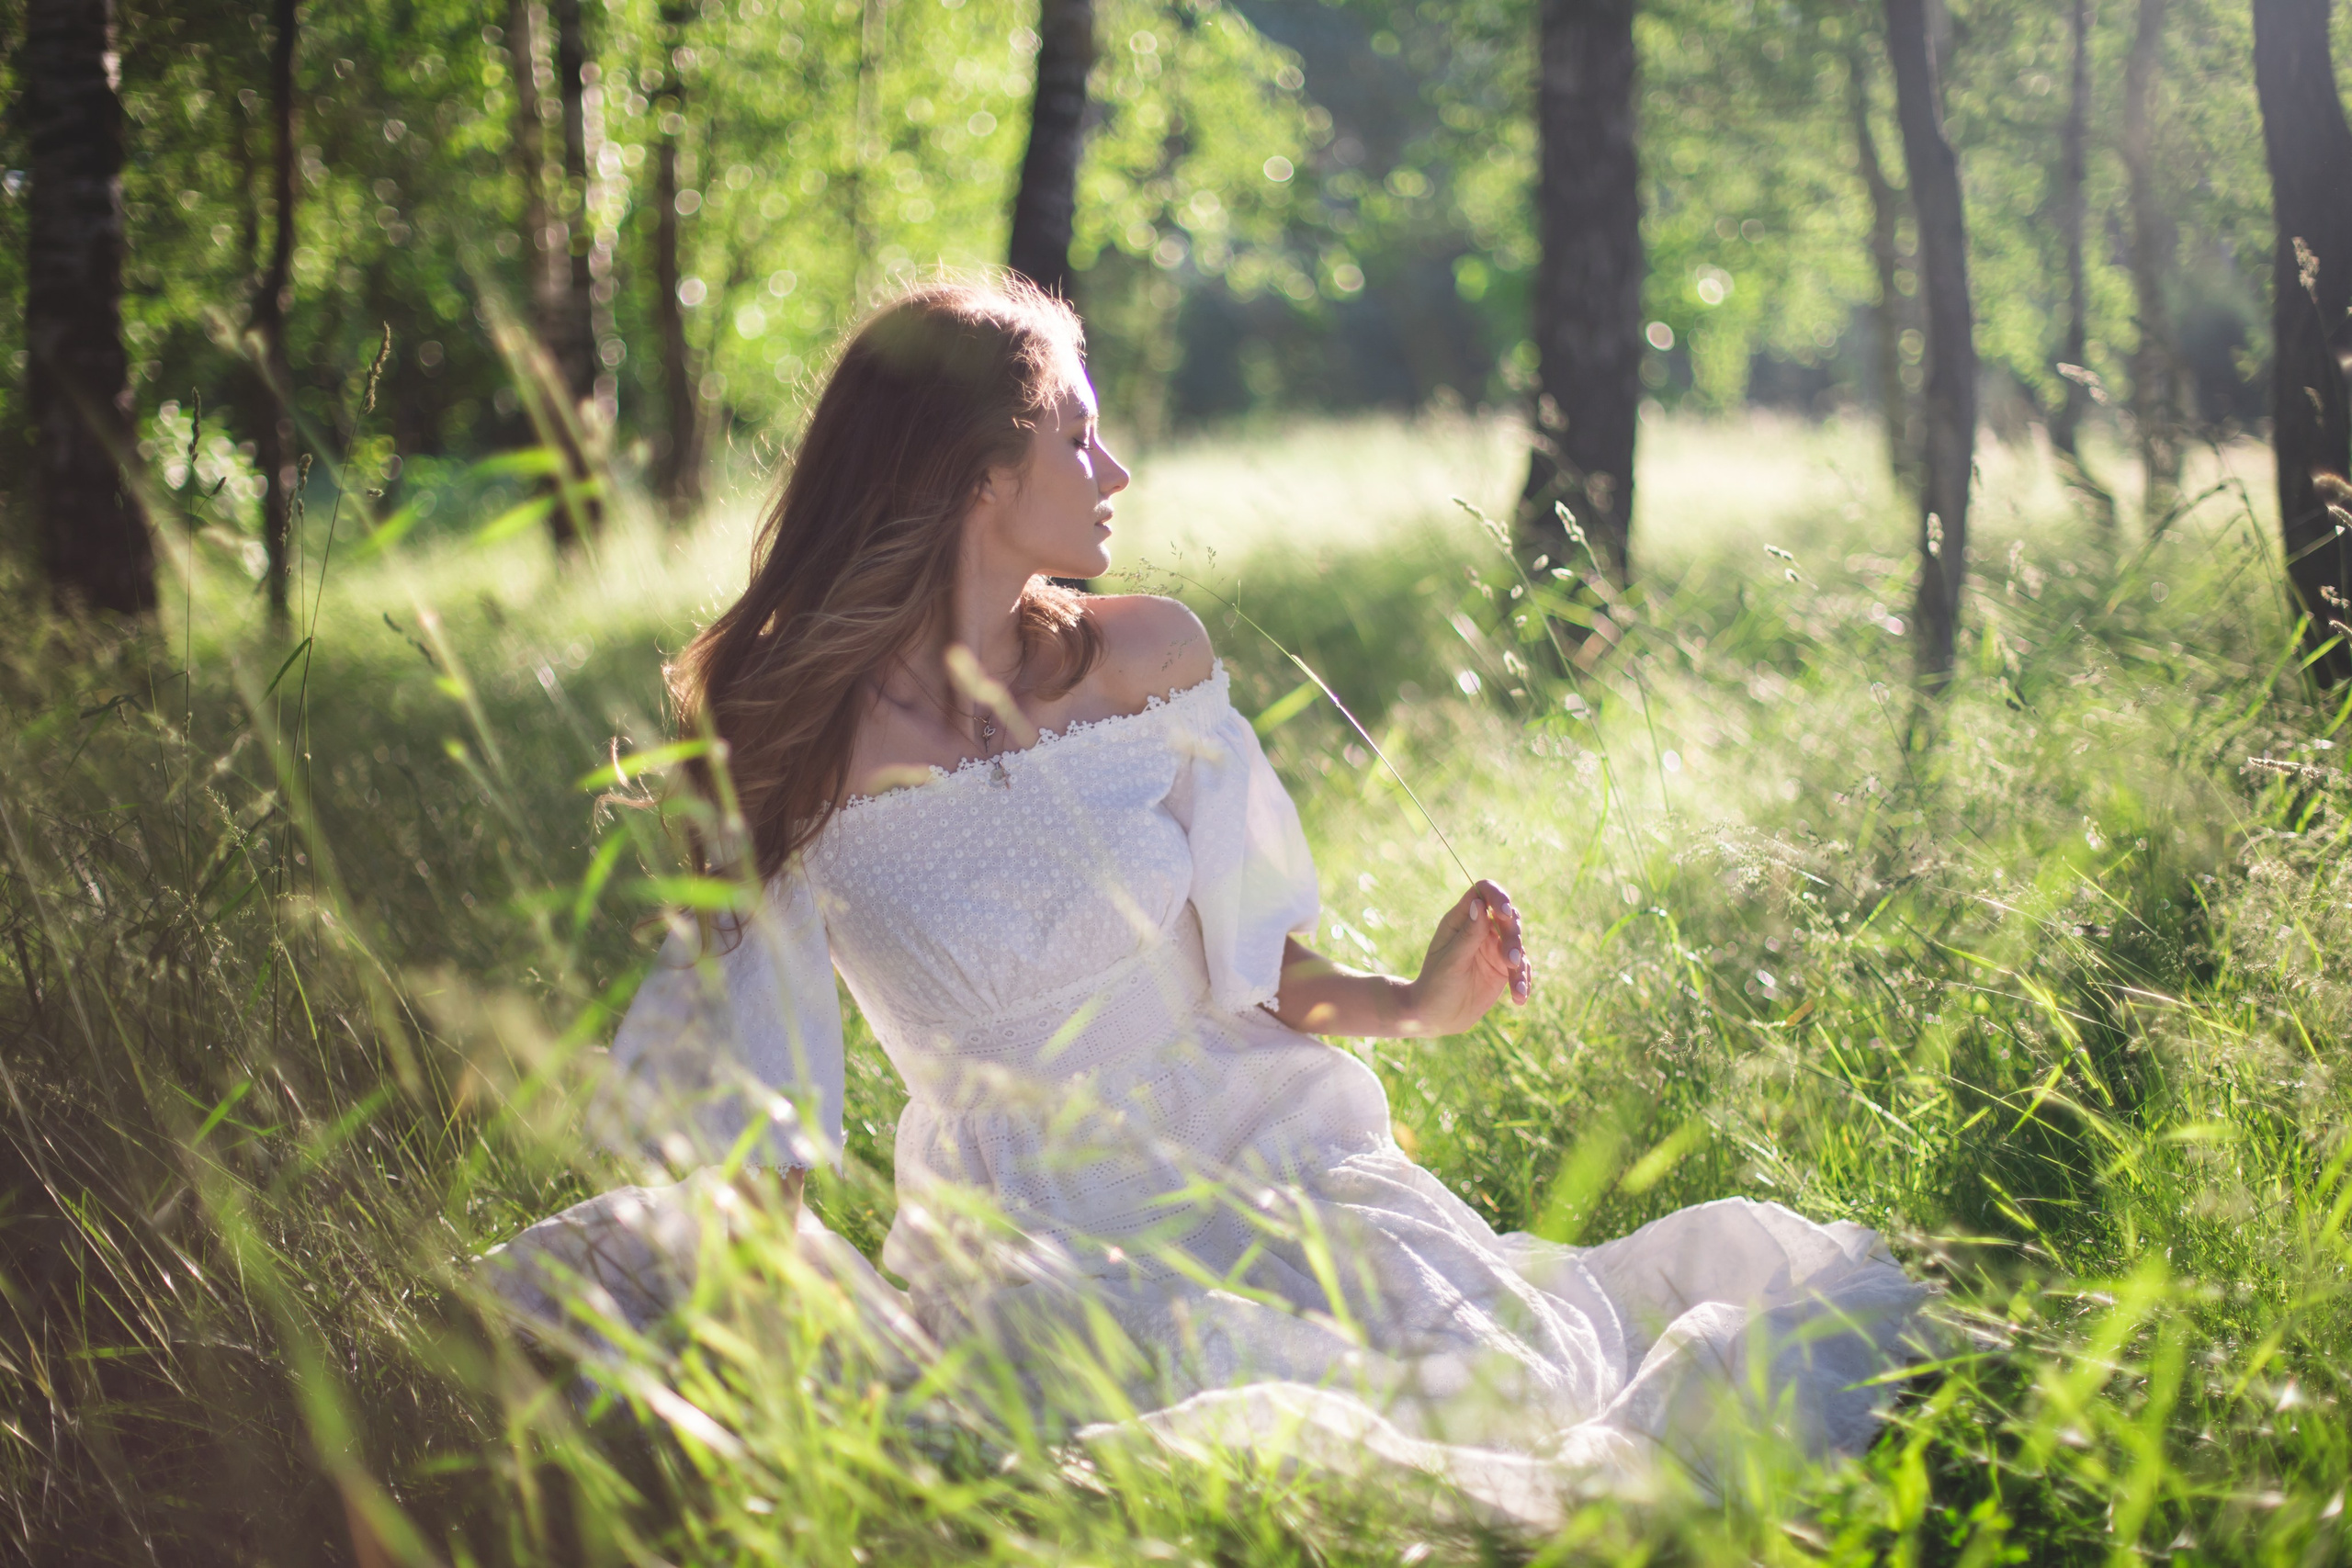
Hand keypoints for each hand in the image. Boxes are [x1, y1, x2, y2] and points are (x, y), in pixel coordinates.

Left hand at [1400, 880, 1531, 1035]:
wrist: (1435, 1016)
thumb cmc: (1435, 985)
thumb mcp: (1450, 961)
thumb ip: (1468, 935)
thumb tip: (1479, 903)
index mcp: (1461, 920)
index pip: (1483, 893)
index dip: (1497, 896)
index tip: (1504, 912)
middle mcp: (1480, 929)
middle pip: (1508, 918)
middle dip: (1513, 937)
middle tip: (1510, 960)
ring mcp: (1494, 948)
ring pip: (1518, 943)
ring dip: (1520, 963)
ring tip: (1516, 989)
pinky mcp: (1504, 968)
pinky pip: (1522, 968)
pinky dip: (1523, 981)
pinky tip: (1519, 998)